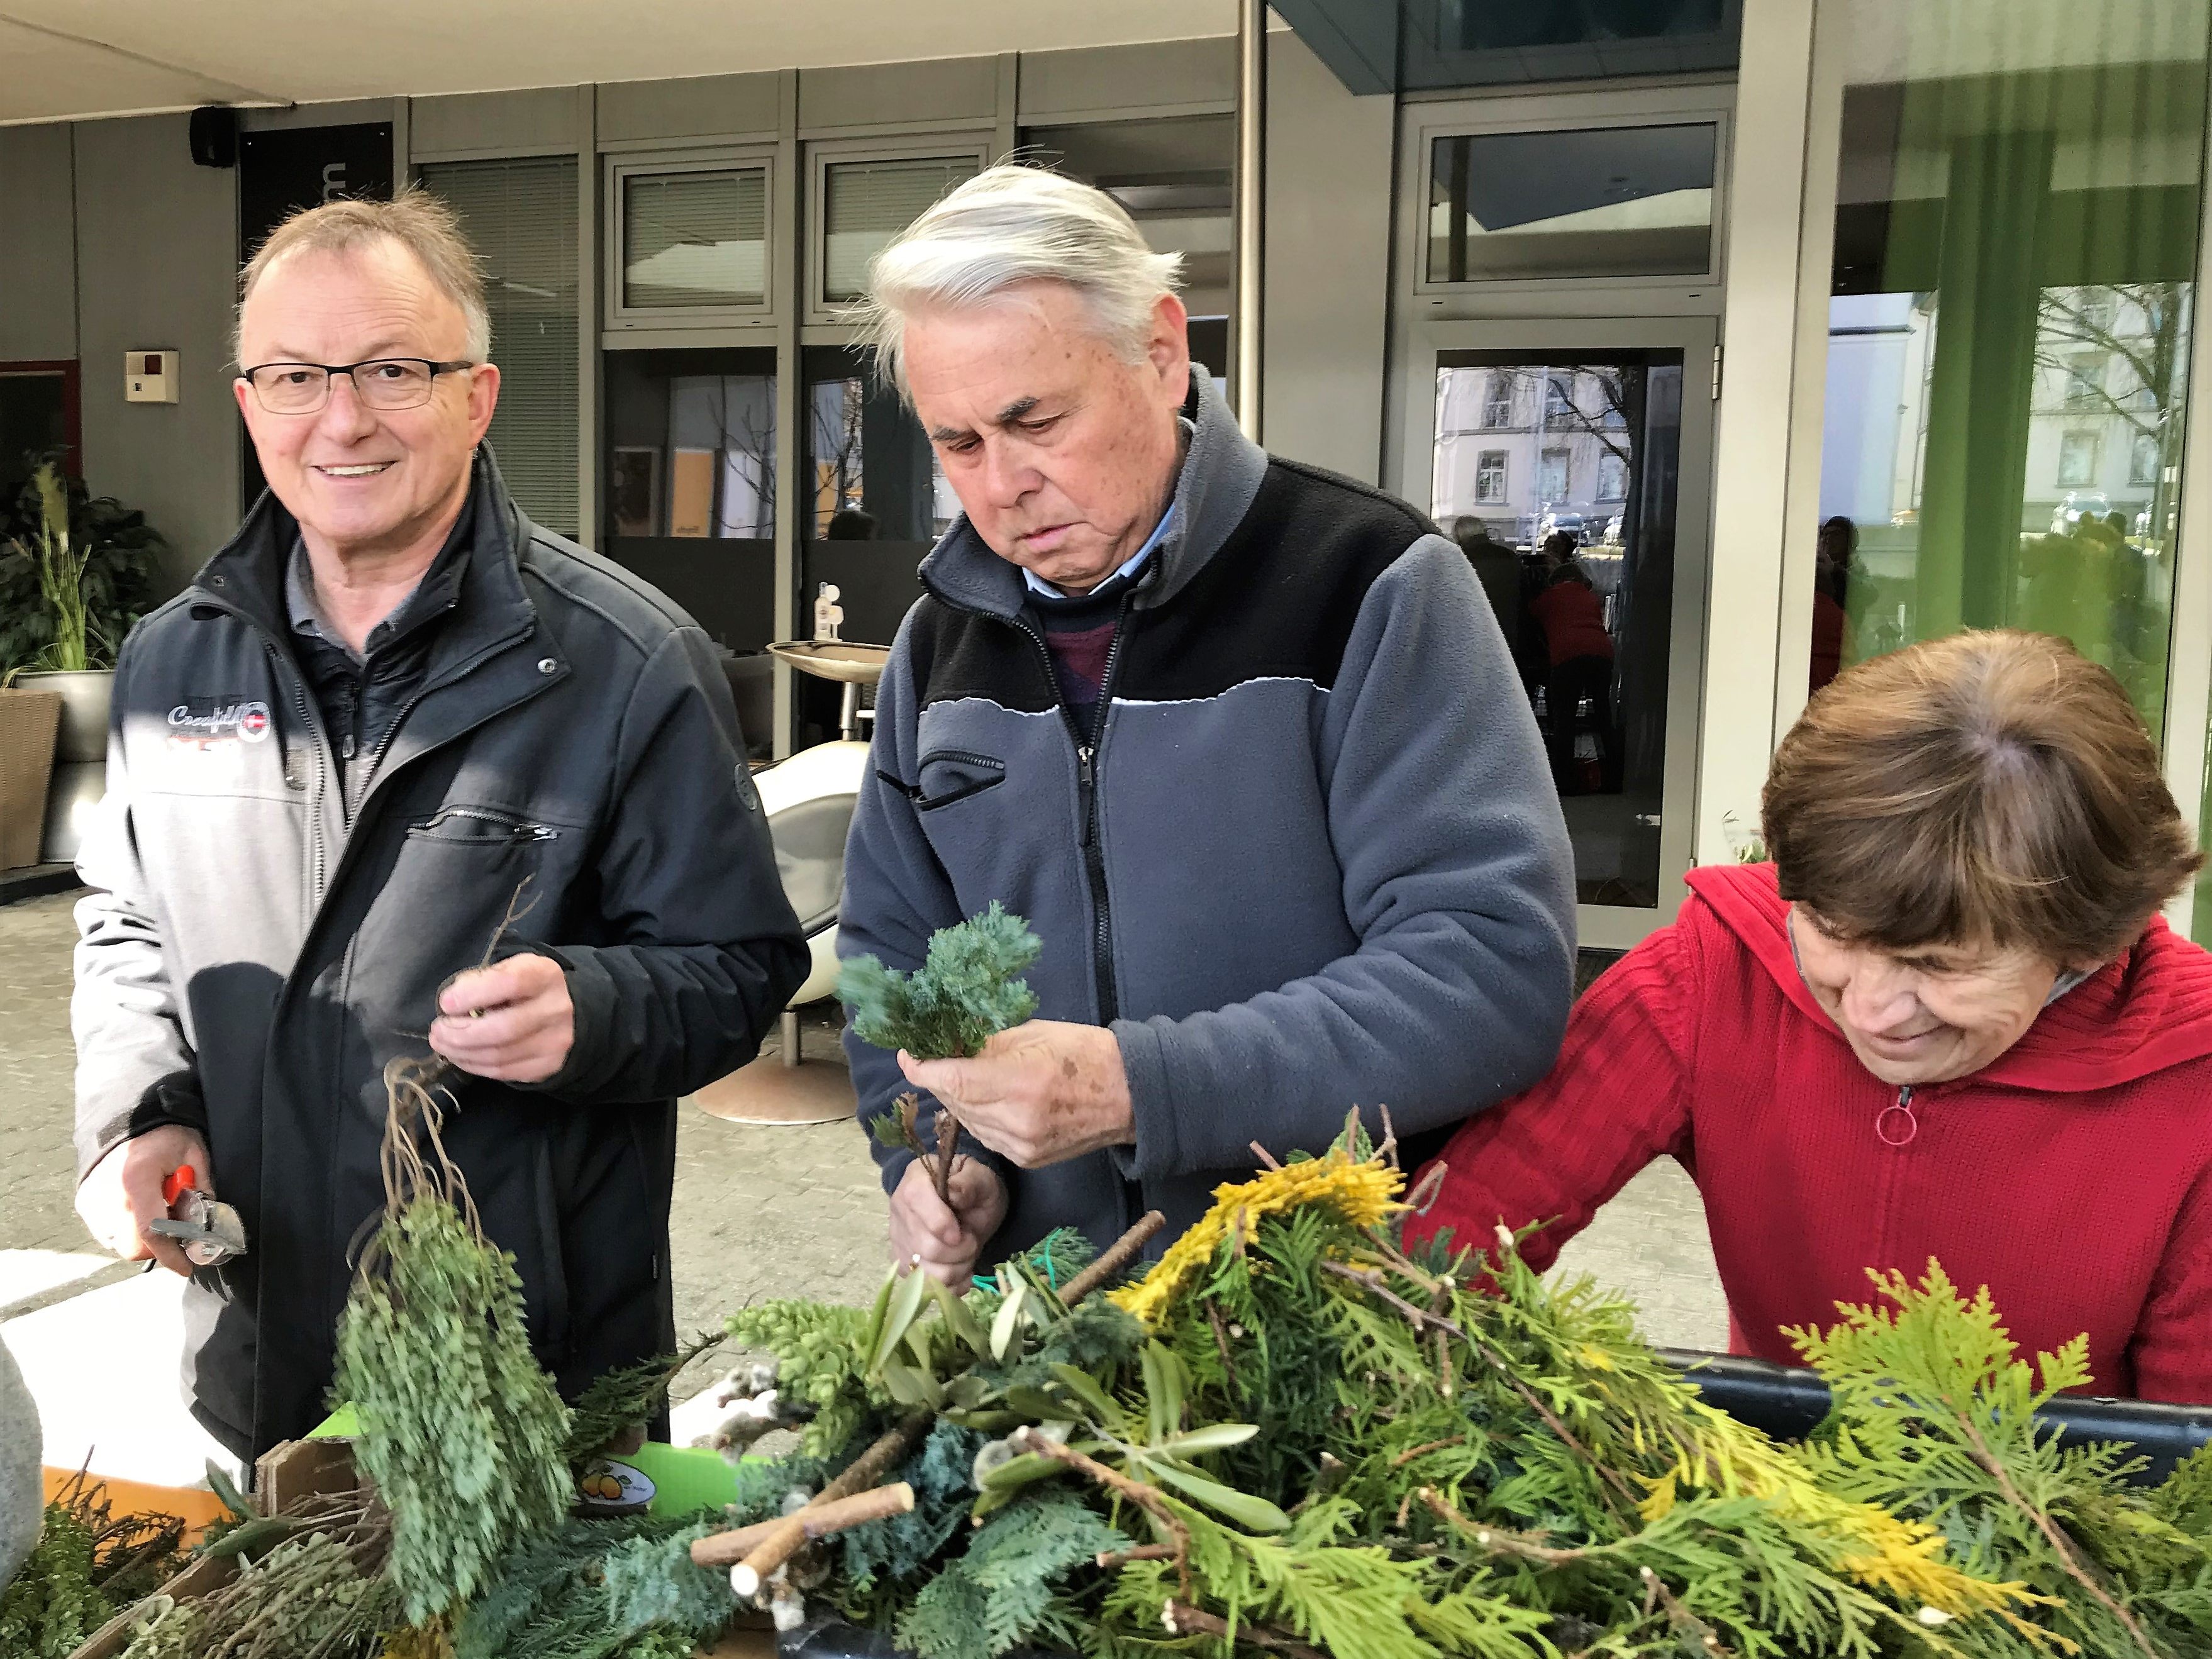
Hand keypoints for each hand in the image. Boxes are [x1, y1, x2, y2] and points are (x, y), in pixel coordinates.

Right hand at [76, 1124, 208, 1277]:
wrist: (129, 1118)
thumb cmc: (165, 1135)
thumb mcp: (194, 1155)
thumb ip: (201, 1191)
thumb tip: (209, 1226)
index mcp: (137, 1179)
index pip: (152, 1232)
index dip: (171, 1255)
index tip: (188, 1265)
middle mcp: (107, 1195)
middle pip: (132, 1247)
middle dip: (158, 1247)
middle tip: (177, 1230)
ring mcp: (91, 1201)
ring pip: (119, 1243)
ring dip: (142, 1238)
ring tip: (159, 1211)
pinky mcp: (85, 1204)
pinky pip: (107, 1232)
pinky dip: (126, 1229)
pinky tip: (141, 1208)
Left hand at [430, 953, 575, 1082]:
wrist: (572, 1015)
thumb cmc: (529, 989)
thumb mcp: (512, 969)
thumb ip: (483, 978)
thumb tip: (453, 1001)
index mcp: (544, 976)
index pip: (509, 983)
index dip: (473, 994)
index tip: (446, 1003)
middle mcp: (555, 1010)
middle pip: (502, 1029)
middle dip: (460, 1033)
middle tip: (438, 1030)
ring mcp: (554, 1042)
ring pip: (498, 1056)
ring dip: (460, 1052)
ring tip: (442, 1043)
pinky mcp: (547, 1066)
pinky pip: (502, 1072)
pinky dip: (473, 1065)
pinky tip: (460, 1055)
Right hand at [889, 1156, 1008, 1285]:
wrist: (969, 1205)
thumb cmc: (974, 1189)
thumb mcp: (981, 1178)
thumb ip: (969, 1184)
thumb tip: (954, 1195)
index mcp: (915, 1180)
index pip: (916, 1201)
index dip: (941, 1223)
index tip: (964, 1232)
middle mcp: (899, 1210)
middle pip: (925, 1247)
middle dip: (959, 1251)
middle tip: (972, 1240)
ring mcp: (899, 1240)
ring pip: (926, 1273)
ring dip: (957, 1269)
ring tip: (966, 1254)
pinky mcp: (904, 1264)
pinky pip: (925, 1288)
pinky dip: (951, 1284)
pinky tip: (961, 1269)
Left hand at [898, 1021, 1133, 1168]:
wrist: (1131, 1096)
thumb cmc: (1087, 1053)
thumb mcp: (1035, 1034)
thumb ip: (988, 1044)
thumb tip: (948, 1046)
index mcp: (1020, 1082)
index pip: (953, 1081)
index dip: (924, 1069)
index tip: (908, 1055)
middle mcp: (1016, 1120)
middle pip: (955, 1102)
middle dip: (941, 1080)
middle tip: (936, 1057)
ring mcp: (1021, 1146)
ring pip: (968, 1122)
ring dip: (959, 1100)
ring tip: (965, 1076)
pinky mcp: (1027, 1160)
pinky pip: (987, 1137)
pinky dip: (979, 1118)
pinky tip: (989, 1100)